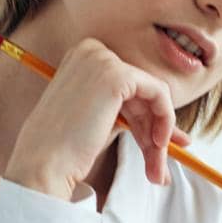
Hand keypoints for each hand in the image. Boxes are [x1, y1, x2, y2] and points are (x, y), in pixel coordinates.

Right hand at [3, 36, 191, 199]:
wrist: (44, 165)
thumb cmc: (66, 151)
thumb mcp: (103, 124)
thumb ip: (134, 117)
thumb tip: (177, 134)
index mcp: (81, 58)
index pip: (128, 86)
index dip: (146, 119)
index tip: (156, 148)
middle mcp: (90, 50)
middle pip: (142, 91)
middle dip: (155, 131)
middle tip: (158, 170)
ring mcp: (102, 59)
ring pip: (154, 95)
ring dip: (160, 136)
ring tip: (157, 172)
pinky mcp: (117, 75)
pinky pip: (160, 93)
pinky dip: (165, 120)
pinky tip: (158, 145)